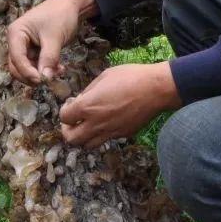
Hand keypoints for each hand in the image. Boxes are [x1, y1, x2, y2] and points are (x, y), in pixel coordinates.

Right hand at [6, 0, 96, 83]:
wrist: (72, 5)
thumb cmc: (60, 15)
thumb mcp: (54, 38)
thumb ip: (48, 58)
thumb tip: (45, 79)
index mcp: (16, 33)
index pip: (16, 58)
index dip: (27, 72)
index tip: (42, 80)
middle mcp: (17, 40)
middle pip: (17, 66)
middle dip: (32, 75)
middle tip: (49, 80)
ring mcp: (25, 46)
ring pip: (27, 68)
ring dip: (41, 73)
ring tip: (59, 72)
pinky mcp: (34, 49)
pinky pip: (36, 64)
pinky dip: (46, 69)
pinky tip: (60, 68)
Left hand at [59, 63, 180, 148]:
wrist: (156, 89)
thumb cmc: (130, 77)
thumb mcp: (104, 76)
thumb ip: (89, 91)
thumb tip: (81, 100)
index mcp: (88, 106)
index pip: (65, 118)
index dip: (65, 111)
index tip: (71, 104)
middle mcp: (96, 123)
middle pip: (72, 139)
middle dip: (68, 131)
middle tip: (73, 121)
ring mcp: (110, 132)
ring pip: (88, 145)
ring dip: (84, 136)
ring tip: (88, 124)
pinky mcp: (123, 135)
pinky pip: (106, 139)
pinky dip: (102, 133)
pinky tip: (108, 120)